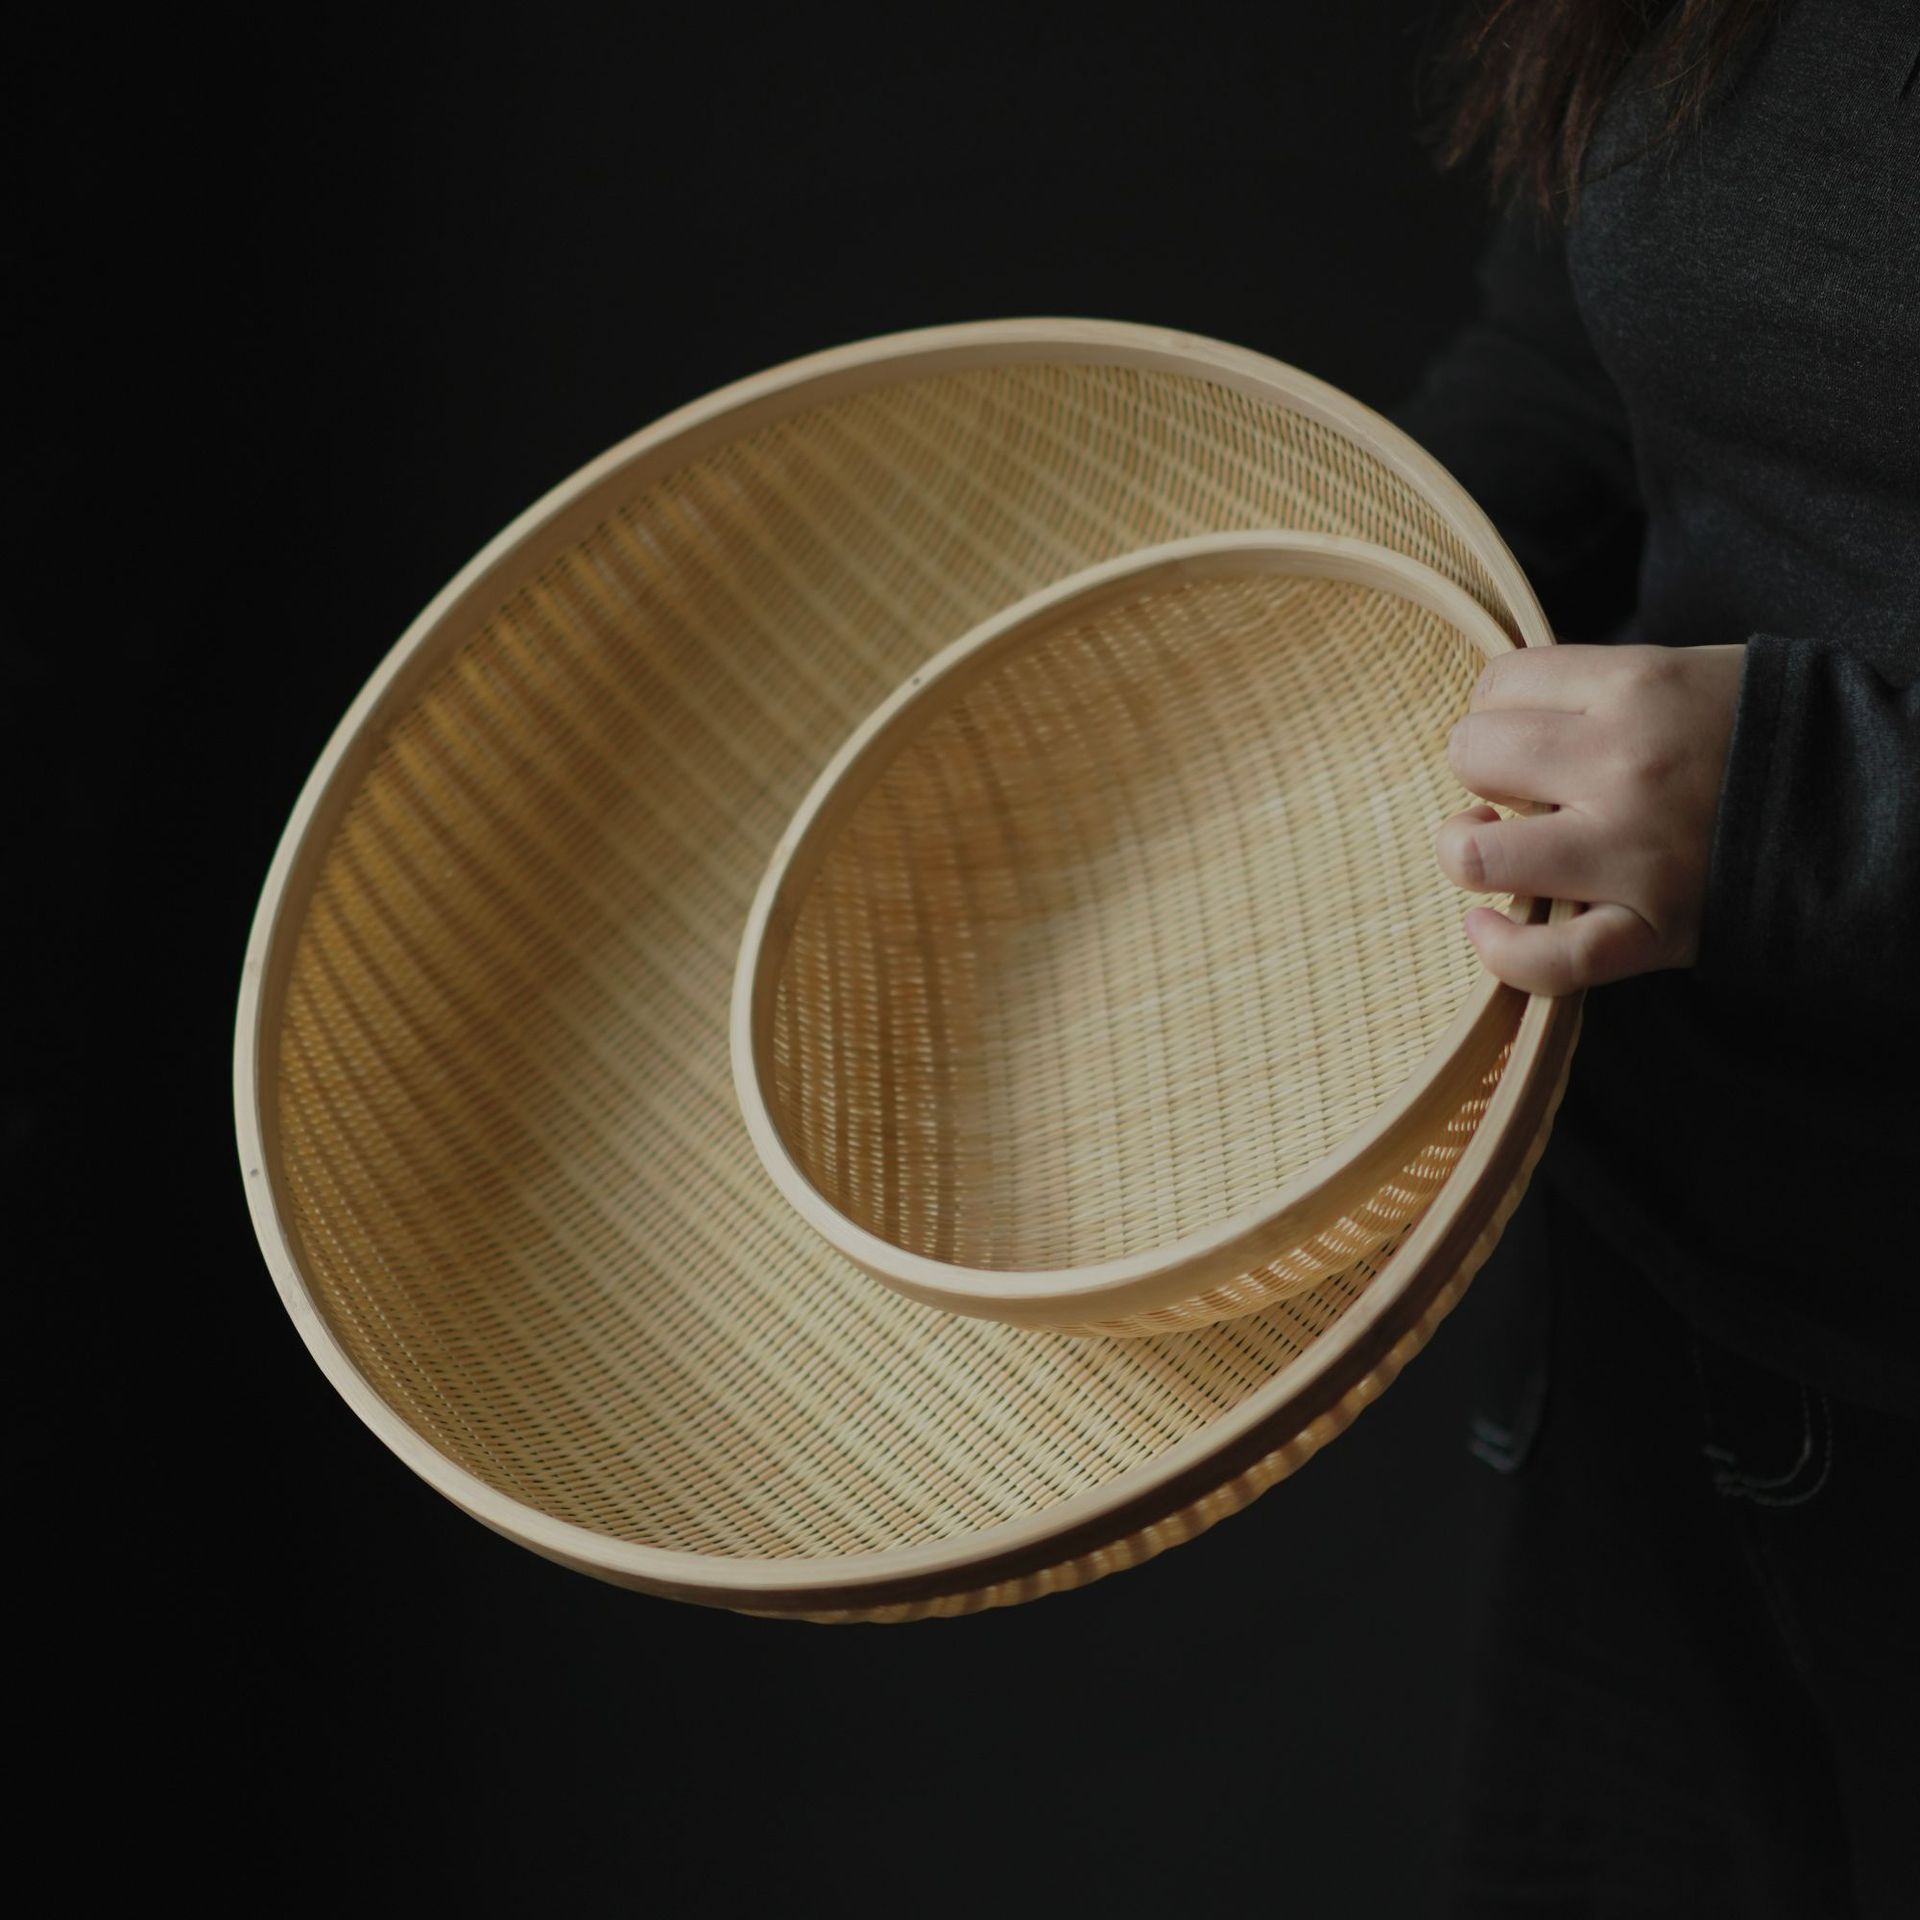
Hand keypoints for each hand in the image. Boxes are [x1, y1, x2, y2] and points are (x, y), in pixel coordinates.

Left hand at [1434, 642, 1745, 993]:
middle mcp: (1624, 766)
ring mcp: (1633, 854)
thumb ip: (1595, 690)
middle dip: (1482, 770)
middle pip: (1471, 756)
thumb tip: (1499, 718)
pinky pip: (1544, 960)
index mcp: (1636, 688)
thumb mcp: (1687, 675)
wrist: (1869, 808)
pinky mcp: (1648, 930)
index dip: (1498, 711)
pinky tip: (1489, 924)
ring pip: (1479, 857)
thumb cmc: (1761, 738)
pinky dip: (1500, 950)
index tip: (1528, 731)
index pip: (1496, 685)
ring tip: (1497, 848)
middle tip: (1519, 788)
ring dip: (1469, 852)